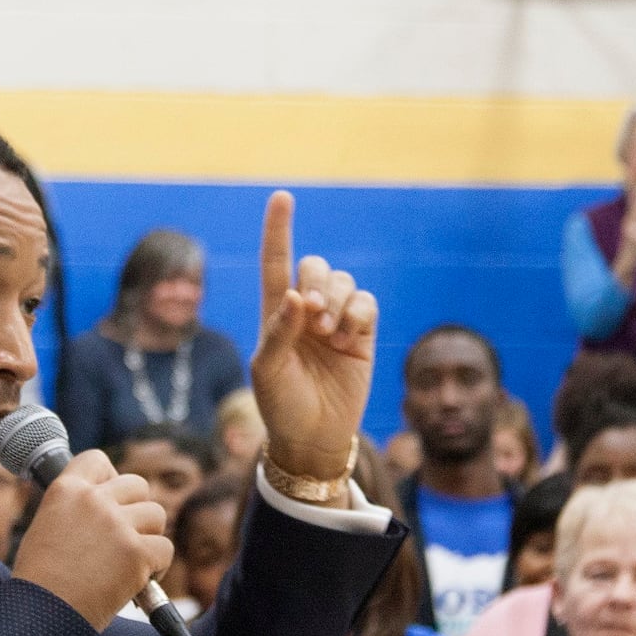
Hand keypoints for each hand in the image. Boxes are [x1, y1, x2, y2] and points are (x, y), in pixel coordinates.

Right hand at [11, 451, 170, 630]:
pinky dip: (157, 567)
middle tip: (125, 539)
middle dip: (136, 511)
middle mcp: (92, 500)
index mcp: (65, 490)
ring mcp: (116, 524)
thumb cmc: (41, 583)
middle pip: (138, 485)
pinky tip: (138, 581)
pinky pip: (164, 548)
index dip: (110, 478)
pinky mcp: (136, 552)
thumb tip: (109, 503)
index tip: (111, 499)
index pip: (98, 460)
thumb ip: (76, 510)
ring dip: (149, 538)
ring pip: (157, 515)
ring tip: (130, 563)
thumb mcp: (46, 528)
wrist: (43, 618)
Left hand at [250, 191, 376, 496]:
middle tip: (312, 315)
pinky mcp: (362, 334)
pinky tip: (348, 337)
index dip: (278, 230)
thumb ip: (279, 330)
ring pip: (343, 281)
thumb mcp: (268, 370)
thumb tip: (295, 295)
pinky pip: (367, 302)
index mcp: (276, 314)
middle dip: (315, 281)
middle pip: (315, 266)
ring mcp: (336, 321)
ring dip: (336, 299)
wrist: (313, 437)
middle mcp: (306, 311)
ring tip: (328, 332)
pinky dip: (358, 312)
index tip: (281, 197)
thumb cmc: (281, 405)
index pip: (276, 263)